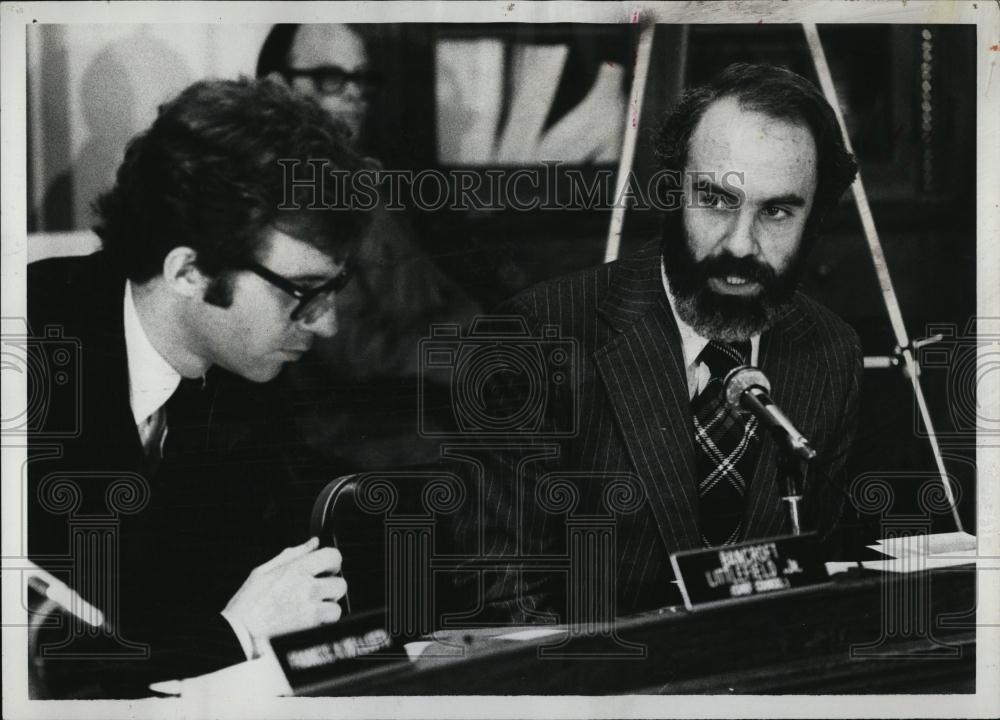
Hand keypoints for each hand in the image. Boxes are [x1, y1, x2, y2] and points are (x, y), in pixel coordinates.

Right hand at [223, 537, 346, 651]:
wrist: (239, 635)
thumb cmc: (247, 605)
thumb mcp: (263, 571)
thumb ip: (293, 554)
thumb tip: (313, 543)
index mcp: (296, 570)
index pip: (333, 556)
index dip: (333, 562)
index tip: (328, 568)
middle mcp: (307, 589)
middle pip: (340, 584)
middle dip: (331, 588)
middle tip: (317, 592)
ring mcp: (311, 611)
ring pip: (336, 608)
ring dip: (327, 609)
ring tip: (309, 610)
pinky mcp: (311, 630)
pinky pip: (327, 626)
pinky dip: (320, 625)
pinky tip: (305, 623)